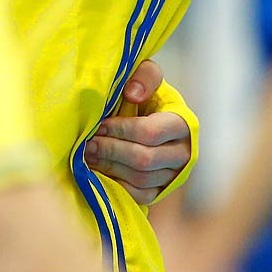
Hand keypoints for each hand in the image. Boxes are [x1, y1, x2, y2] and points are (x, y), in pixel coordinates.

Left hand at [84, 59, 192, 204]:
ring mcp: (173, 176)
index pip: (150, 132)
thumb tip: (132, 94)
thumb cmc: (145, 96)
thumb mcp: (148, 77)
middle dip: (111, 151)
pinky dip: (115, 186)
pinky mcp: (160, 192)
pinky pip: (138, 196)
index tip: (100, 125)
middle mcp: (183, 153)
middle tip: (88, 144)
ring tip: (88, 156)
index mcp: (183, 124)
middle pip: (144, 159)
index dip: (121, 130)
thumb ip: (144, 76)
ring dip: (109, 168)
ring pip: (140, 179)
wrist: (148, 119)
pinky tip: (98, 172)